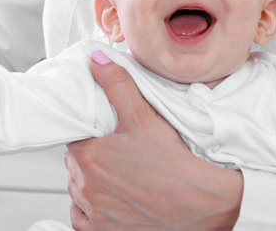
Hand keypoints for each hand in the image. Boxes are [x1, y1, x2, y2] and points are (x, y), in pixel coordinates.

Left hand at [65, 55, 242, 229]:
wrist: (202, 205)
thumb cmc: (175, 163)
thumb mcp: (144, 117)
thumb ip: (116, 85)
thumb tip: (96, 61)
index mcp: (88, 158)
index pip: (73, 139)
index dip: (88, 135)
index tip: (103, 136)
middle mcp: (86, 188)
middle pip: (75, 165)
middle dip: (90, 158)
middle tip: (117, 154)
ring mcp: (94, 214)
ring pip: (79, 191)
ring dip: (91, 184)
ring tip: (118, 177)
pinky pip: (83, 219)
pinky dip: (92, 210)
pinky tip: (112, 200)